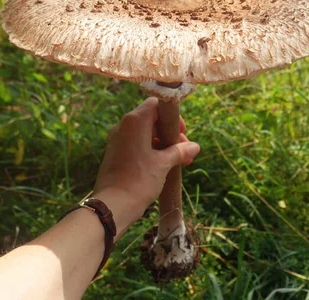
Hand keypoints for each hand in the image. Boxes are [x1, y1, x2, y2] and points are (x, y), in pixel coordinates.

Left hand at [93, 97, 199, 236]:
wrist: (113, 205)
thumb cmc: (139, 180)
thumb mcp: (163, 164)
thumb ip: (179, 151)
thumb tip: (194, 147)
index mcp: (135, 121)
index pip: (156, 104)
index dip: (171, 115)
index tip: (181, 132)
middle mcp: (123, 126)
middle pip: (151, 119)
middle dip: (170, 133)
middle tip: (185, 150)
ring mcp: (117, 139)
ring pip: (145, 134)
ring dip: (163, 144)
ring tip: (179, 162)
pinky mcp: (115, 153)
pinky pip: (136, 144)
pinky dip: (150, 150)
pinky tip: (164, 166)